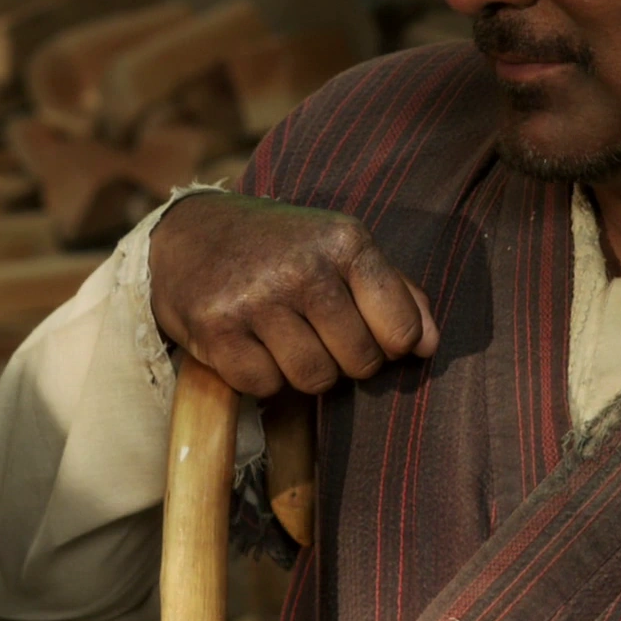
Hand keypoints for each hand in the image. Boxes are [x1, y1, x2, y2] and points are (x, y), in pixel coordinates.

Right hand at [148, 193, 438, 397]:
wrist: (189, 234)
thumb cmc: (280, 247)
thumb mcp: (340, 248)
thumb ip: (394, 291)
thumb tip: (431, 344)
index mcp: (345, 240)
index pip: (400, 330)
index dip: (388, 344)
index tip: (365, 329)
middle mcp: (303, 267)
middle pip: (359, 361)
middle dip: (344, 359)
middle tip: (316, 332)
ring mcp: (257, 299)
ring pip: (315, 379)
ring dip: (303, 371)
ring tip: (283, 336)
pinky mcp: (217, 330)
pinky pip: (265, 386)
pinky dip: (261, 376)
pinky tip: (249, 342)